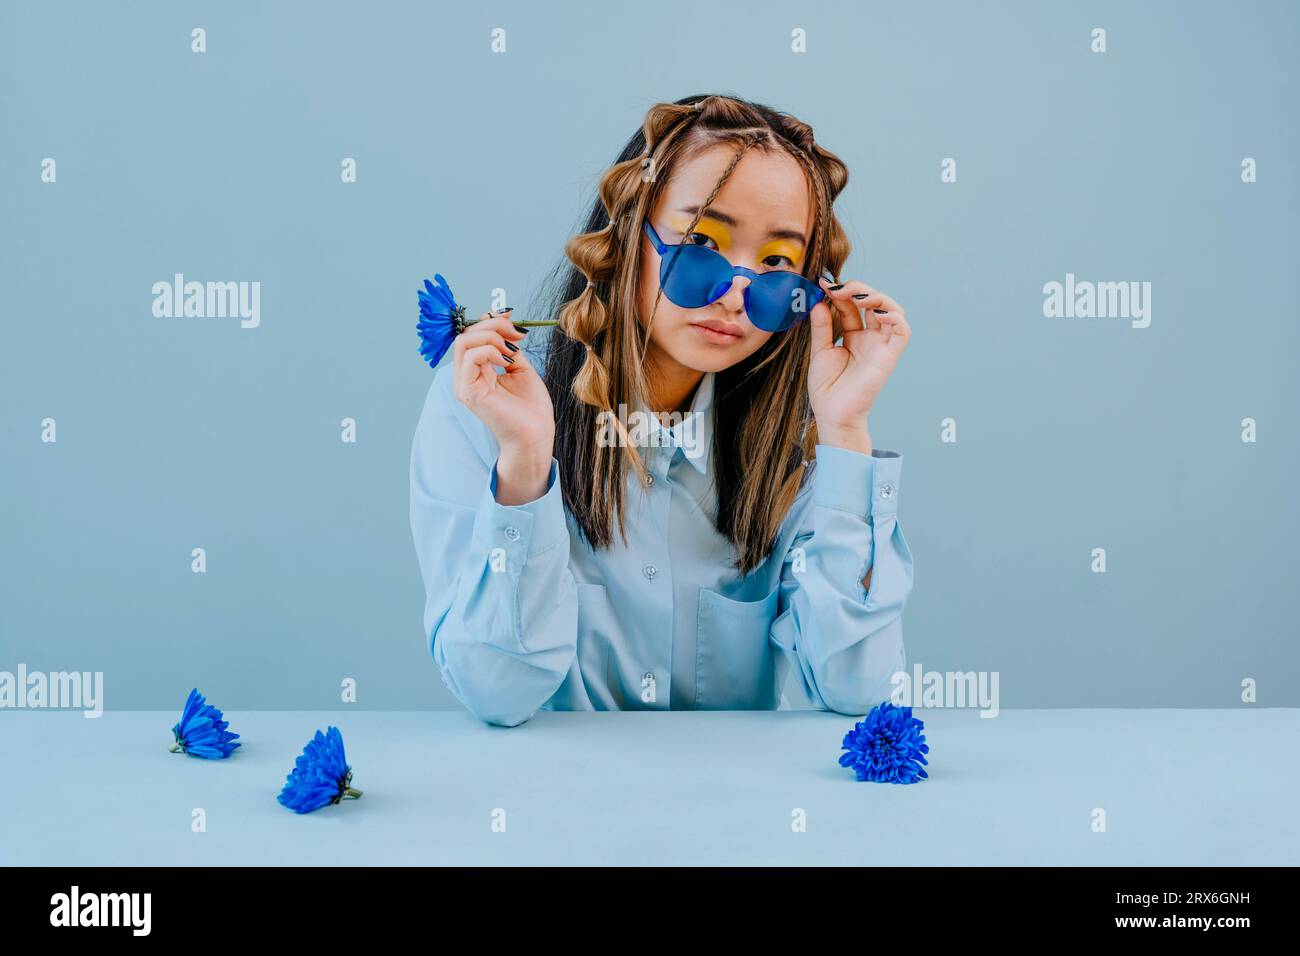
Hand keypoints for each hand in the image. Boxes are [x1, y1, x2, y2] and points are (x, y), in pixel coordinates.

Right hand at [452, 314, 554, 502]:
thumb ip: (508, 347)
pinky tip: (507, 361)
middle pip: (465, 335)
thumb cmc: (530, 409)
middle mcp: (466, 377)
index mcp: (476, 371)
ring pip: (464, 342)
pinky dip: (490, 351)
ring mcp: (464, 385)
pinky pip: (470, 357)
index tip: (511, 317)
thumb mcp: (520, 368)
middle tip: (516, 333)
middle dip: (493, 325)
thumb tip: (504, 322)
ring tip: (512, 350)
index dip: (489, 321)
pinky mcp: (468, 392)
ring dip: (492, 337)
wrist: (536, 435)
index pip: (471, 336)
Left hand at [807, 278, 910, 450]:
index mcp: (854, 336)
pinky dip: (894, 316)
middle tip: (836, 287)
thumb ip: (822, 326)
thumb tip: (818, 300)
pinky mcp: (889, 356)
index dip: (840, 291)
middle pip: (873, 302)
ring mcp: (881, 346)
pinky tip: (875, 311)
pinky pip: (902, 331)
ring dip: (877, 296)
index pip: (852, 305)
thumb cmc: (827, 388)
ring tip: (856, 295)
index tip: (822, 283)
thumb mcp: (820, 351)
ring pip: (892, 310)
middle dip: (857, 288)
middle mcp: (870, 338)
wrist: (832, 414)